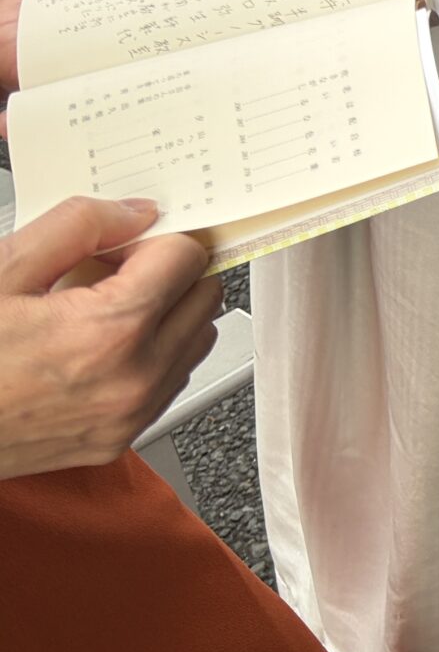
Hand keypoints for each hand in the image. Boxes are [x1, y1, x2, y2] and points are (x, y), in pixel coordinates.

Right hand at [0, 198, 221, 480]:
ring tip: (101, 304)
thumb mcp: (1, 270)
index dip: (154, 236)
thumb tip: (132, 212)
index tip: (127, 237)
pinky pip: (170, 381)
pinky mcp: (117, 439)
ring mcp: (129, 416)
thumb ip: (75, 227)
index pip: (186, 257)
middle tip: (114, 265)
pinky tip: (97, 343)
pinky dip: (153, 352)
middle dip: (169, 271)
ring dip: (168, 312)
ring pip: (196, 339)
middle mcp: (132, 378)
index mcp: (109, 330)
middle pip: (204, 296)